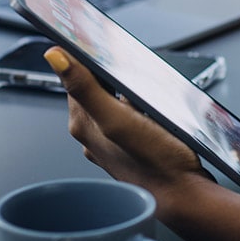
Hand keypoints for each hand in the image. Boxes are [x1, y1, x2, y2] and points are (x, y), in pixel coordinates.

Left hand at [42, 47, 213, 221]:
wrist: (184, 196)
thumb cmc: (155, 163)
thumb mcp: (118, 119)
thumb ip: (86, 88)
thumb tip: (55, 58)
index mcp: (84, 125)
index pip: (75, 79)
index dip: (86, 59)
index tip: (99, 45)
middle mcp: (93, 136)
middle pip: (95, 90)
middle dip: (111, 77)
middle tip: (131, 69)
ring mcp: (112, 144)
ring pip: (115, 104)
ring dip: (128, 94)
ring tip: (146, 93)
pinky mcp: (132, 150)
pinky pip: (131, 119)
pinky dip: (140, 110)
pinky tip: (154, 113)